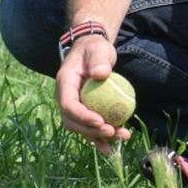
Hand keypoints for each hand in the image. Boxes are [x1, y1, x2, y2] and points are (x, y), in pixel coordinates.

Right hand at [55, 36, 131, 155]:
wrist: (92, 51)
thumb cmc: (94, 48)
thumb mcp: (98, 49)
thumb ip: (99, 60)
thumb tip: (101, 74)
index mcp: (65, 83)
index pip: (69, 105)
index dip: (83, 116)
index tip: (101, 122)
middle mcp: (65, 97)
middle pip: (73, 121)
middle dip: (91, 131)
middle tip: (112, 132)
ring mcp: (74, 106)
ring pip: (82, 128)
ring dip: (100, 137)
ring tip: (122, 137)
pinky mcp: (84, 110)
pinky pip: (91, 126)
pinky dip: (103, 135)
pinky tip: (118, 139)